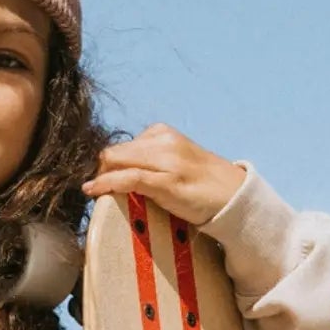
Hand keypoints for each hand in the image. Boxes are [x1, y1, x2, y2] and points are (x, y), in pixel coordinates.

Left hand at [82, 124, 245, 226]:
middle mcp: (164, 141)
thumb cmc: (205, 182)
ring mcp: (166, 161)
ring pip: (117, 161)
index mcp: (165, 133)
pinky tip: (93, 190)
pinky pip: (127, 178)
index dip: (109, 162)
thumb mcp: (177, 160)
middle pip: (115, 152)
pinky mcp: (167, 182)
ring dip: (101, 177)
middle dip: (101, 169)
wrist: (236, 197)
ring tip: (94, 190)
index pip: (123, 144)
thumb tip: (122, 168)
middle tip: (96, 186)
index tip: (101, 177)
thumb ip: (152, 158)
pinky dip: (106, 183)